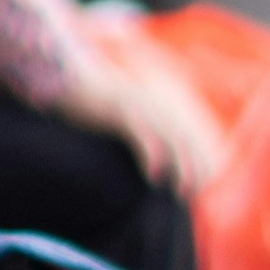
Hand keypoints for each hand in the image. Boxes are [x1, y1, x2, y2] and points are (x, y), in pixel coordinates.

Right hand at [58, 56, 227, 200]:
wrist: (64, 76)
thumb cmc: (94, 99)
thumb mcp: (124, 112)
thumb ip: (143, 126)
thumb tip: (155, 152)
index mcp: (159, 101)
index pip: (192, 130)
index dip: (202, 156)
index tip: (204, 182)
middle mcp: (153, 101)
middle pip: (187, 136)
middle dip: (197, 166)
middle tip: (196, 193)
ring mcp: (138, 103)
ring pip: (171, 138)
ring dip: (182, 166)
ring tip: (183, 191)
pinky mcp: (120, 108)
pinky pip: (143, 134)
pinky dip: (153, 155)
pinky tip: (155, 176)